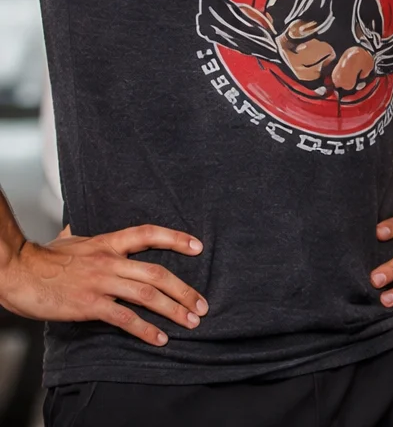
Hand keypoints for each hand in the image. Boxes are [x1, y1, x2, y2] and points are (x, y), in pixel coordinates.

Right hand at [0, 224, 207, 346]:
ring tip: (191, 322)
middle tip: (202, 304)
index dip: (176, 239)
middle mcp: (110, 260)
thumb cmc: (43, 258)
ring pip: (147, 295)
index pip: (149, 234)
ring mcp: (101, 283)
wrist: (18, 273)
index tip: (198, 247)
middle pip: (157, 272)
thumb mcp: (70, 238)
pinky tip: (160, 338)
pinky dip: (145, 329)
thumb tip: (78, 225)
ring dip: (173, 309)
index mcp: (108, 242)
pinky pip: (124, 318)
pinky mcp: (89, 305)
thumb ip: (83, 234)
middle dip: (184, 290)